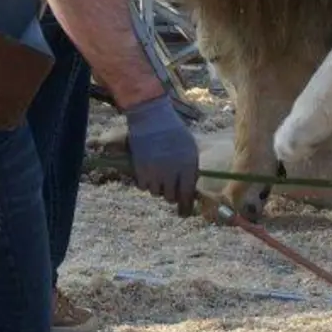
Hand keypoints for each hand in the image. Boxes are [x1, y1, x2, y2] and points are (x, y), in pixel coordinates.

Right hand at [124, 95, 199, 216]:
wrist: (152, 118)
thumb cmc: (174, 132)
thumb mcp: (189, 148)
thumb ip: (190, 169)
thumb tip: (190, 191)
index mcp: (188, 165)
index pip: (187, 194)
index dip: (185, 206)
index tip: (184, 212)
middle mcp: (172, 171)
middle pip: (171, 197)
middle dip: (171, 194)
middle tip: (169, 187)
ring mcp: (155, 171)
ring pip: (156, 193)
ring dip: (158, 187)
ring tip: (159, 173)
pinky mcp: (141, 169)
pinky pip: (143, 187)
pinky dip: (146, 182)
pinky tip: (148, 171)